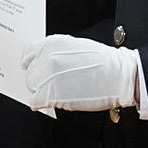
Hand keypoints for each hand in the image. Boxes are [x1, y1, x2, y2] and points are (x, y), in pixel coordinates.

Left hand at [20, 35, 138, 111]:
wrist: (120, 75)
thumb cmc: (105, 63)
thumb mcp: (77, 46)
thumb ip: (58, 52)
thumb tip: (48, 61)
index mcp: (53, 43)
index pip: (28, 54)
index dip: (33, 64)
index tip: (37, 71)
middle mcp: (48, 57)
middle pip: (30, 73)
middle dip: (39, 81)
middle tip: (52, 85)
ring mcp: (48, 76)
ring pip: (32, 87)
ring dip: (41, 92)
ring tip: (58, 93)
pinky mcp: (51, 94)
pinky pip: (35, 102)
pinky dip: (42, 104)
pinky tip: (54, 102)